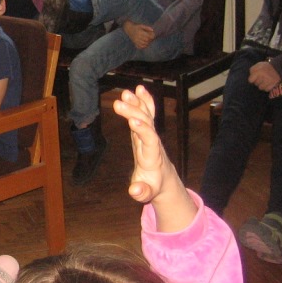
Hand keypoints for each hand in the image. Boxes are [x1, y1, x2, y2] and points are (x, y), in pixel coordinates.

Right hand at [113, 86, 195, 230]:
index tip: (133, 121)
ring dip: (137, 103)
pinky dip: (145, 101)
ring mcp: (150, 134)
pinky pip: (147, 113)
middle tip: (118, 102)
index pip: (149, 140)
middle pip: (145, 124)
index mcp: (152, 157)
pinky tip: (140, 89)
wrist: (163, 179)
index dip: (143, 130)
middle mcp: (152, 142)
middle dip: (133, 113)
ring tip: (126, 92)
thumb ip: (141, 192)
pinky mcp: (146, 131)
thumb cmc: (152, 186)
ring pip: (146, 116)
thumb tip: (134, 190)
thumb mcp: (146, 193)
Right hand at [123, 21, 155, 48]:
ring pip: (144, 44)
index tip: (153, 35)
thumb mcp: (141, 25)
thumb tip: (153, 30)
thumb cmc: (136, 27)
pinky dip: (143, 46)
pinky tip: (144, 44)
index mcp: (140, 32)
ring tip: (148, 41)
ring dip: (147, 43)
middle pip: (146, 40)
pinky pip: (140, 47)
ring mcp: (135, 41)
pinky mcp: (134, 43)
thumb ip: (147, 27)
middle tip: (150, 38)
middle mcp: (137, 37)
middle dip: (150, 40)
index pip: (148, 36)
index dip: (152, 36)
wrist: (129, 29)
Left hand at [248, 60, 280, 91]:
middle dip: (257, 81)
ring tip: (265, 80)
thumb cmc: (266, 67)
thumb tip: (250, 78)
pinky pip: (266, 89)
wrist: (279, 67)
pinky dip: (267, 87)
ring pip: (261, 88)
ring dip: (262, 85)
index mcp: (259, 71)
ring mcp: (269, 81)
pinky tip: (268, 83)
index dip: (252, 79)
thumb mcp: (258, 65)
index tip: (255, 77)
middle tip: (261, 77)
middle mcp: (264, 76)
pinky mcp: (274, 84)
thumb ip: (252, 70)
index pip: (250, 80)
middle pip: (256, 84)